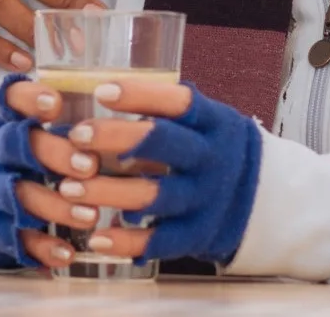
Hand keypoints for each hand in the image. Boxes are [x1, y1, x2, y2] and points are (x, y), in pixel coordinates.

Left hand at [0, 77, 259, 269]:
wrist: (261, 198)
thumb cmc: (212, 148)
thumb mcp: (204, 121)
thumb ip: (164, 108)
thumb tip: (98, 87)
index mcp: (214, 122)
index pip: (180, 102)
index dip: (141, 95)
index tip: (102, 91)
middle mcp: (212, 158)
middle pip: (164, 144)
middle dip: (117, 138)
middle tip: (77, 135)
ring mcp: (206, 198)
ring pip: (154, 195)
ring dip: (108, 192)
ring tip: (68, 188)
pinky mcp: (197, 234)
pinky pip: (160, 241)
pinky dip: (126, 242)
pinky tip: (95, 238)